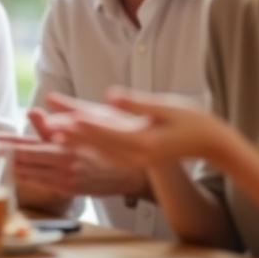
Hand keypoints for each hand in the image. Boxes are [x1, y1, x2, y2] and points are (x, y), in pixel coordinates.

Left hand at [0, 108, 148, 198]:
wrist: (135, 170)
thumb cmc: (114, 139)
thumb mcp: (92, 121)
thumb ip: (61, 114)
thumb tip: (35, 109)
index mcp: (67, 147)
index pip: (30, 146)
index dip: (10, 144)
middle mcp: (64, 165)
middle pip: (27, 162)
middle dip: (8, 156)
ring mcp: (66, 180)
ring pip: (32, 175)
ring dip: (15, 168)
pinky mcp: (70, 190)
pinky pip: (43, 183)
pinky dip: (30, 177)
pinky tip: (21, 173)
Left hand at [46, 88, 232, 168]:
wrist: (210, 143)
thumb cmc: (192, 120)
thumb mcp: (166, 107)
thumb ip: (136, 104)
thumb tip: (111, 97)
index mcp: (144, 142)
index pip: (107, 132)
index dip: (85, 123)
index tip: (65, 117)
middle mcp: (136, 155)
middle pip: (97, 143)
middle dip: (72, 133)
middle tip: (48, 125)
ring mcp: (135, 160)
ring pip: (98, 149)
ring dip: (76, 140)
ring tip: (53, 131)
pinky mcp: (135, 159)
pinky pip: (106, 153)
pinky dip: (89, 146)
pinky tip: (74, 140)